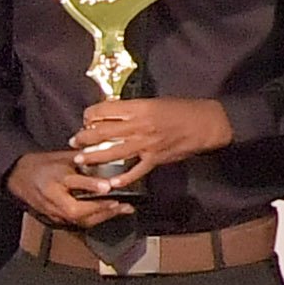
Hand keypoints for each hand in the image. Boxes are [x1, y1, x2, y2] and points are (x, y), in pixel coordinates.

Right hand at [7, 148, 129, 228]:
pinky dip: (95, 219)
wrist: (18, 176)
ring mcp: (52, 210)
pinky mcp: (54, 218)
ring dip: (102, 216)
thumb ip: (84, 159)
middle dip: (100, 208)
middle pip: (75, 210)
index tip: (108, 186)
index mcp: (54, 177)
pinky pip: (76, 223)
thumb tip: (110, 155)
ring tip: (123, 210)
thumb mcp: (63, 157)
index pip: (73, 182)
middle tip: (121, 203)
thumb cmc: (44, 164)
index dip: (91, 185)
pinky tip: (110, 214)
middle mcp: (52, 197)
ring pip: (78, 220)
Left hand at [67, 93, 236, 189]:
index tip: (87, 119)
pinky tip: (111, 182)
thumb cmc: (184, 109)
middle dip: (84, 137)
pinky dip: (122, 178)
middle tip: (75, 141)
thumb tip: (113, 115)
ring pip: (112, 152)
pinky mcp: (155, 158)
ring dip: (93, 157)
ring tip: (81, 159)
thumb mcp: (157, 102)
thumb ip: (135, 110)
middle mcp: (139, 126)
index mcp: (140, 108)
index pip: (105, 110)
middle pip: (102, 132)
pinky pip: (135, 170)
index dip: (91, 114)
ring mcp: (146, 144)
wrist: (208, 123)